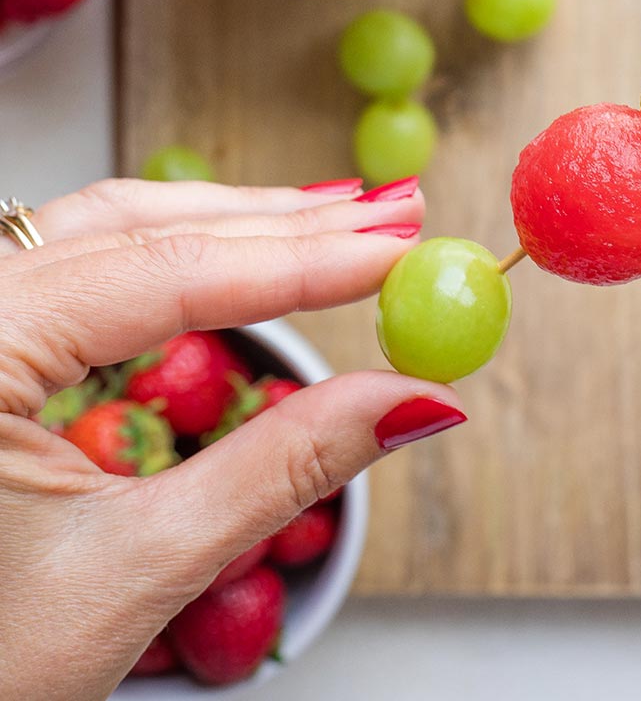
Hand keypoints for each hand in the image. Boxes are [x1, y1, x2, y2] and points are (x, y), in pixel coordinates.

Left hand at [0, 177, 462, 699]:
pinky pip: (82, 263)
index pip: (164, 273)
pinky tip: (243, 252)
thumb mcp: (136, 569)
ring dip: (232, 226)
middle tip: (393, 217)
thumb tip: (413, 400)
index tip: (398, 247)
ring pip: (110, 230)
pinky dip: (174, 255)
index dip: (298, 259)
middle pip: (138, 227)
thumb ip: (281, 469)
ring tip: (339, 223)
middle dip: (278, 224)